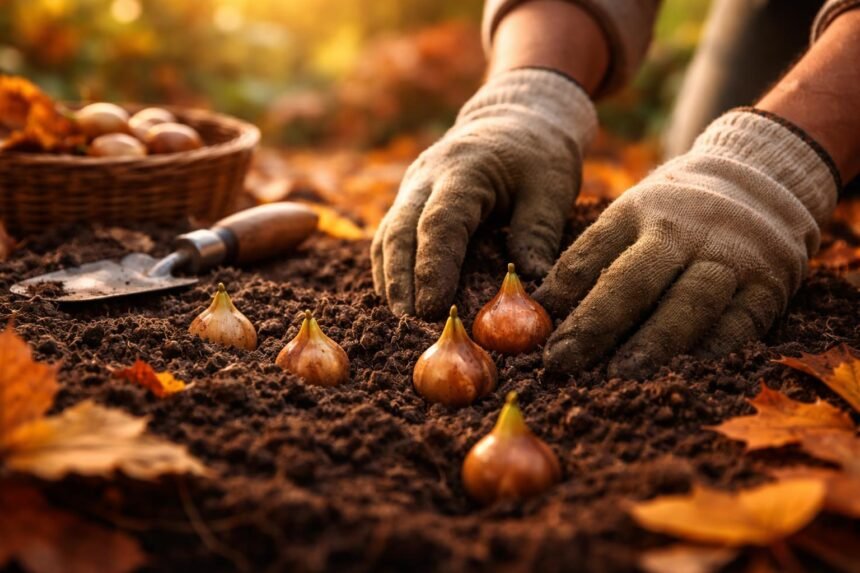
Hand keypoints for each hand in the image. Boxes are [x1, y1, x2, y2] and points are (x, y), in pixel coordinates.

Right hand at [371, 68, 595, 316]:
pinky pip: (391, 235)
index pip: (439, 224)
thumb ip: (539, 233)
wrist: (517, 117)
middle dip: (401, 280)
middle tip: (409, 323)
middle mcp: (427, 177)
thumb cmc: (539, 154)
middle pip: (400, 231)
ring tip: (400, 319)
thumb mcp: (552, 188)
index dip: (433, 268)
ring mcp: (413, 187)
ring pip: (388, 234)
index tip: (433, 308)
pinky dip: (390, 268)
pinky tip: (397, 299)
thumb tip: (531, 284)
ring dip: (390, 278)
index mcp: (464, 171)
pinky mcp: (410, 199)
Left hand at [534, 110, 837, 377]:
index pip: (592, 250)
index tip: (535, 327)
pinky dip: (713, 349)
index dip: (561, 290)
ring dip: (652, 343)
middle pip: (635, 280)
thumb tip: (538, 310)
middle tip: (562, 362)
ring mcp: (730, 256)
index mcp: (638, 210)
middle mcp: (683, 230)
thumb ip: (591, 258)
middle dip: (595, 324)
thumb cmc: (675, 212)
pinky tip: (685, 371)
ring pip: (689, 303)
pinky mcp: (770, 284)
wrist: (760, 177)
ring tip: (618, 376)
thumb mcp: (631, 214)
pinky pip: (741, 323)